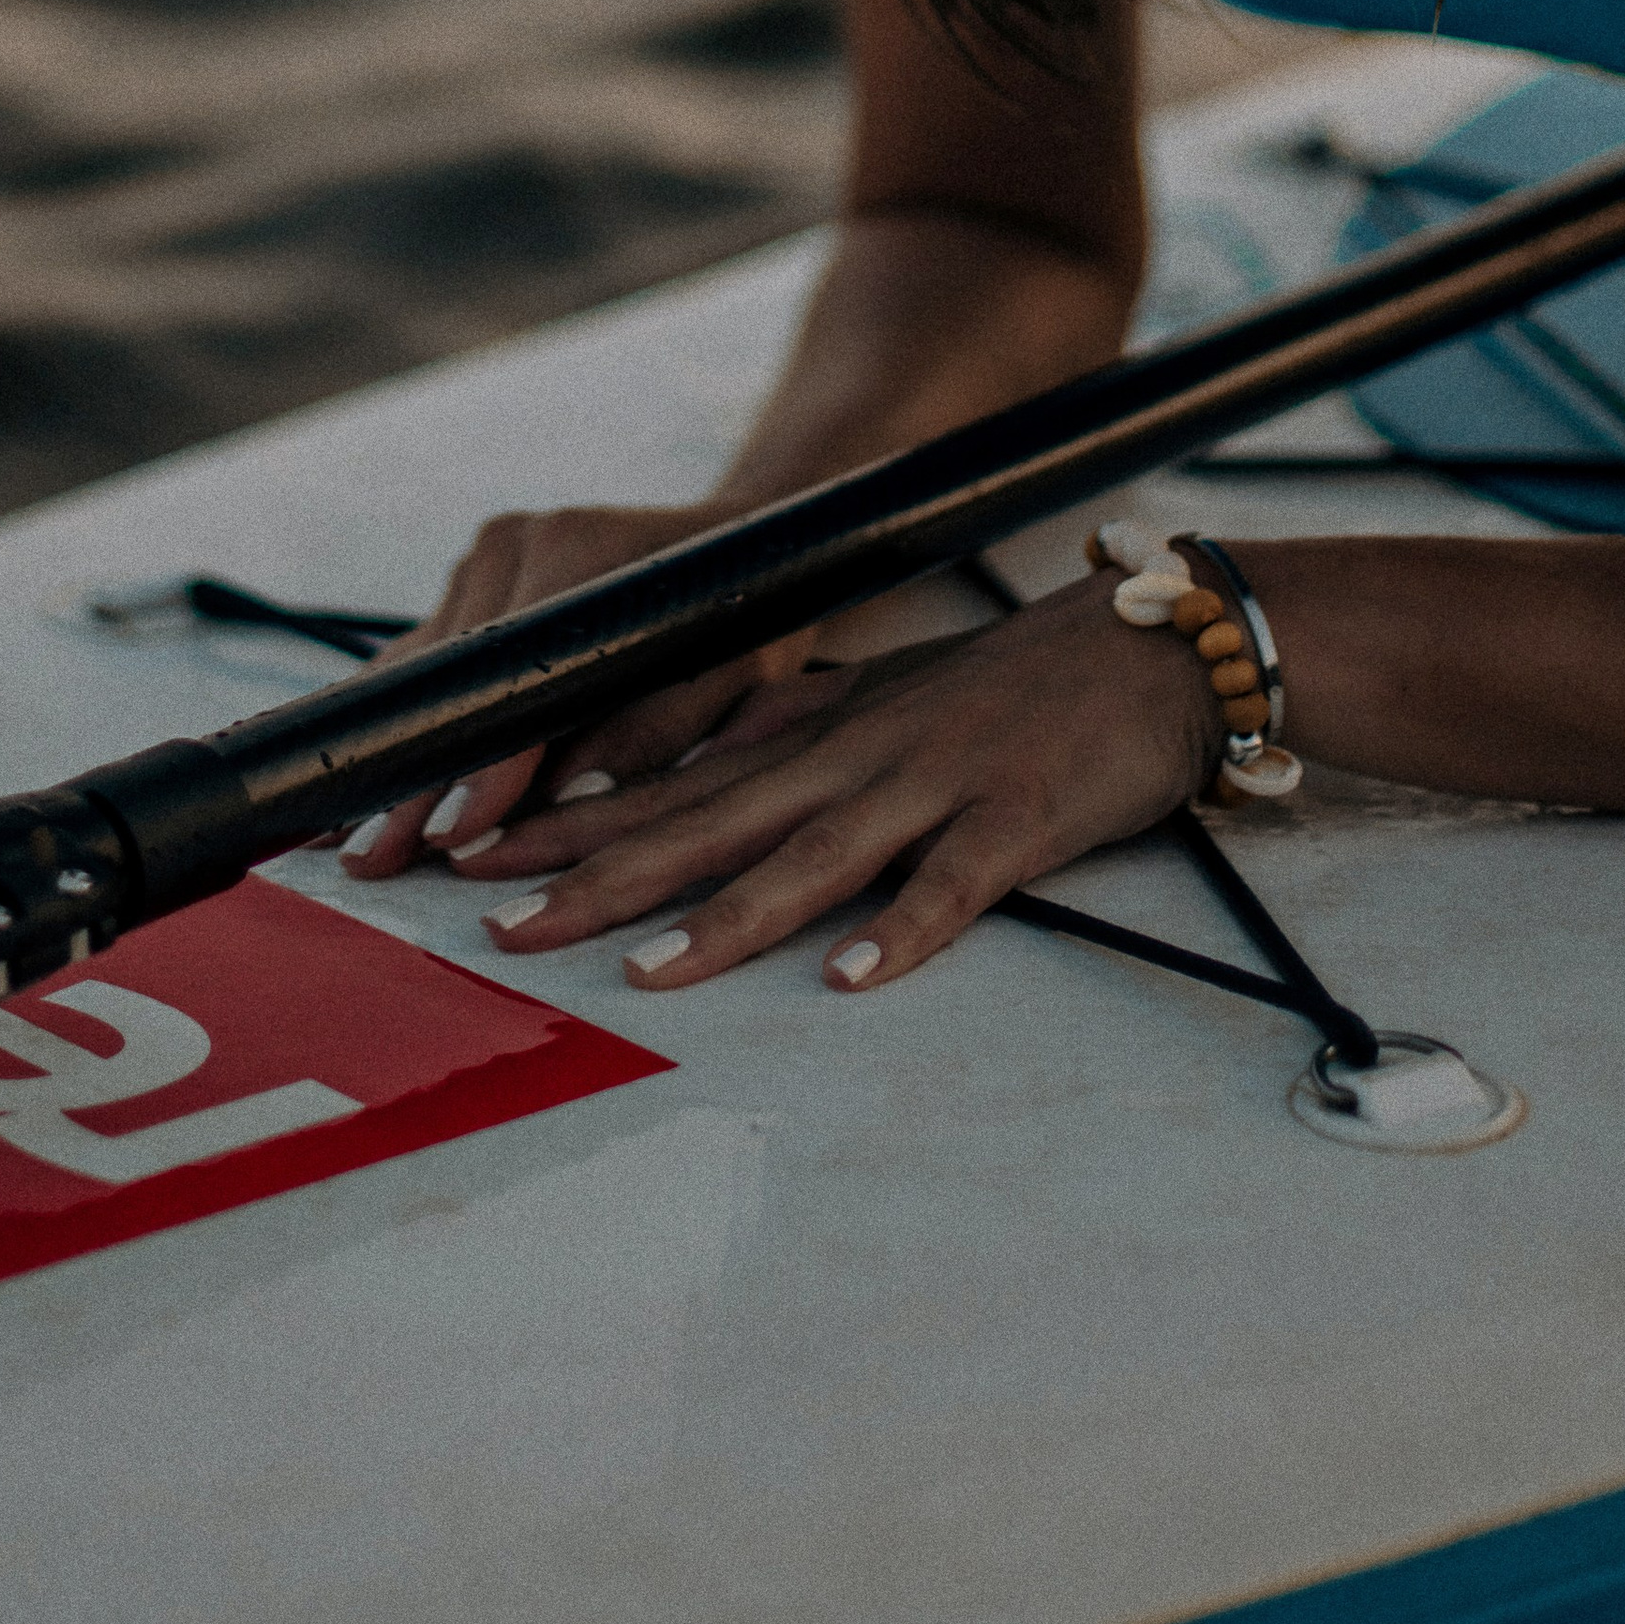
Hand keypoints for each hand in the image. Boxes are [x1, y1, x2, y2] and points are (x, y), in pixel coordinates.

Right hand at [336, 500, 825, 877]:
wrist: (737, 539)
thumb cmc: (748, 621)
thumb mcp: (730, 675)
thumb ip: (653, 731)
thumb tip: (572, 802)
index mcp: (581, 550)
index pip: (513, 674)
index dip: (483, 761)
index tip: (451, 834)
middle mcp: (518, 541)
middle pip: (449, 681)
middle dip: (411, 779)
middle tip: (371, 863)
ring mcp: (486, 554)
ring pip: (420, 672)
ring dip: (386, 758)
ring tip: (341, 838)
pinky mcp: (471, 576)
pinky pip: (421, 660)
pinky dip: (393, 724)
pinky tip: (357, 786)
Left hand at [443, 574, 1218, 991]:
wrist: (1151, 643)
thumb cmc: (1013, 685)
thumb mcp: (888, 701)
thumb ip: (799, 733)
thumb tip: (710, 762)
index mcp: (817, 736)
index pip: (671, 785)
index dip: (570, 824)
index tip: (473, 856)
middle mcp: (854, 755)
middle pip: (709, 824)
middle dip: (599, 876)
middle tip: (497, 925)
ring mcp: (932, 784)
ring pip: (812, 856)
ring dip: (723, 916)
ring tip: (641, 974)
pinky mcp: (1015, 819)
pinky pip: (951, 884)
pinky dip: (899, 932)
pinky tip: (851, 980)